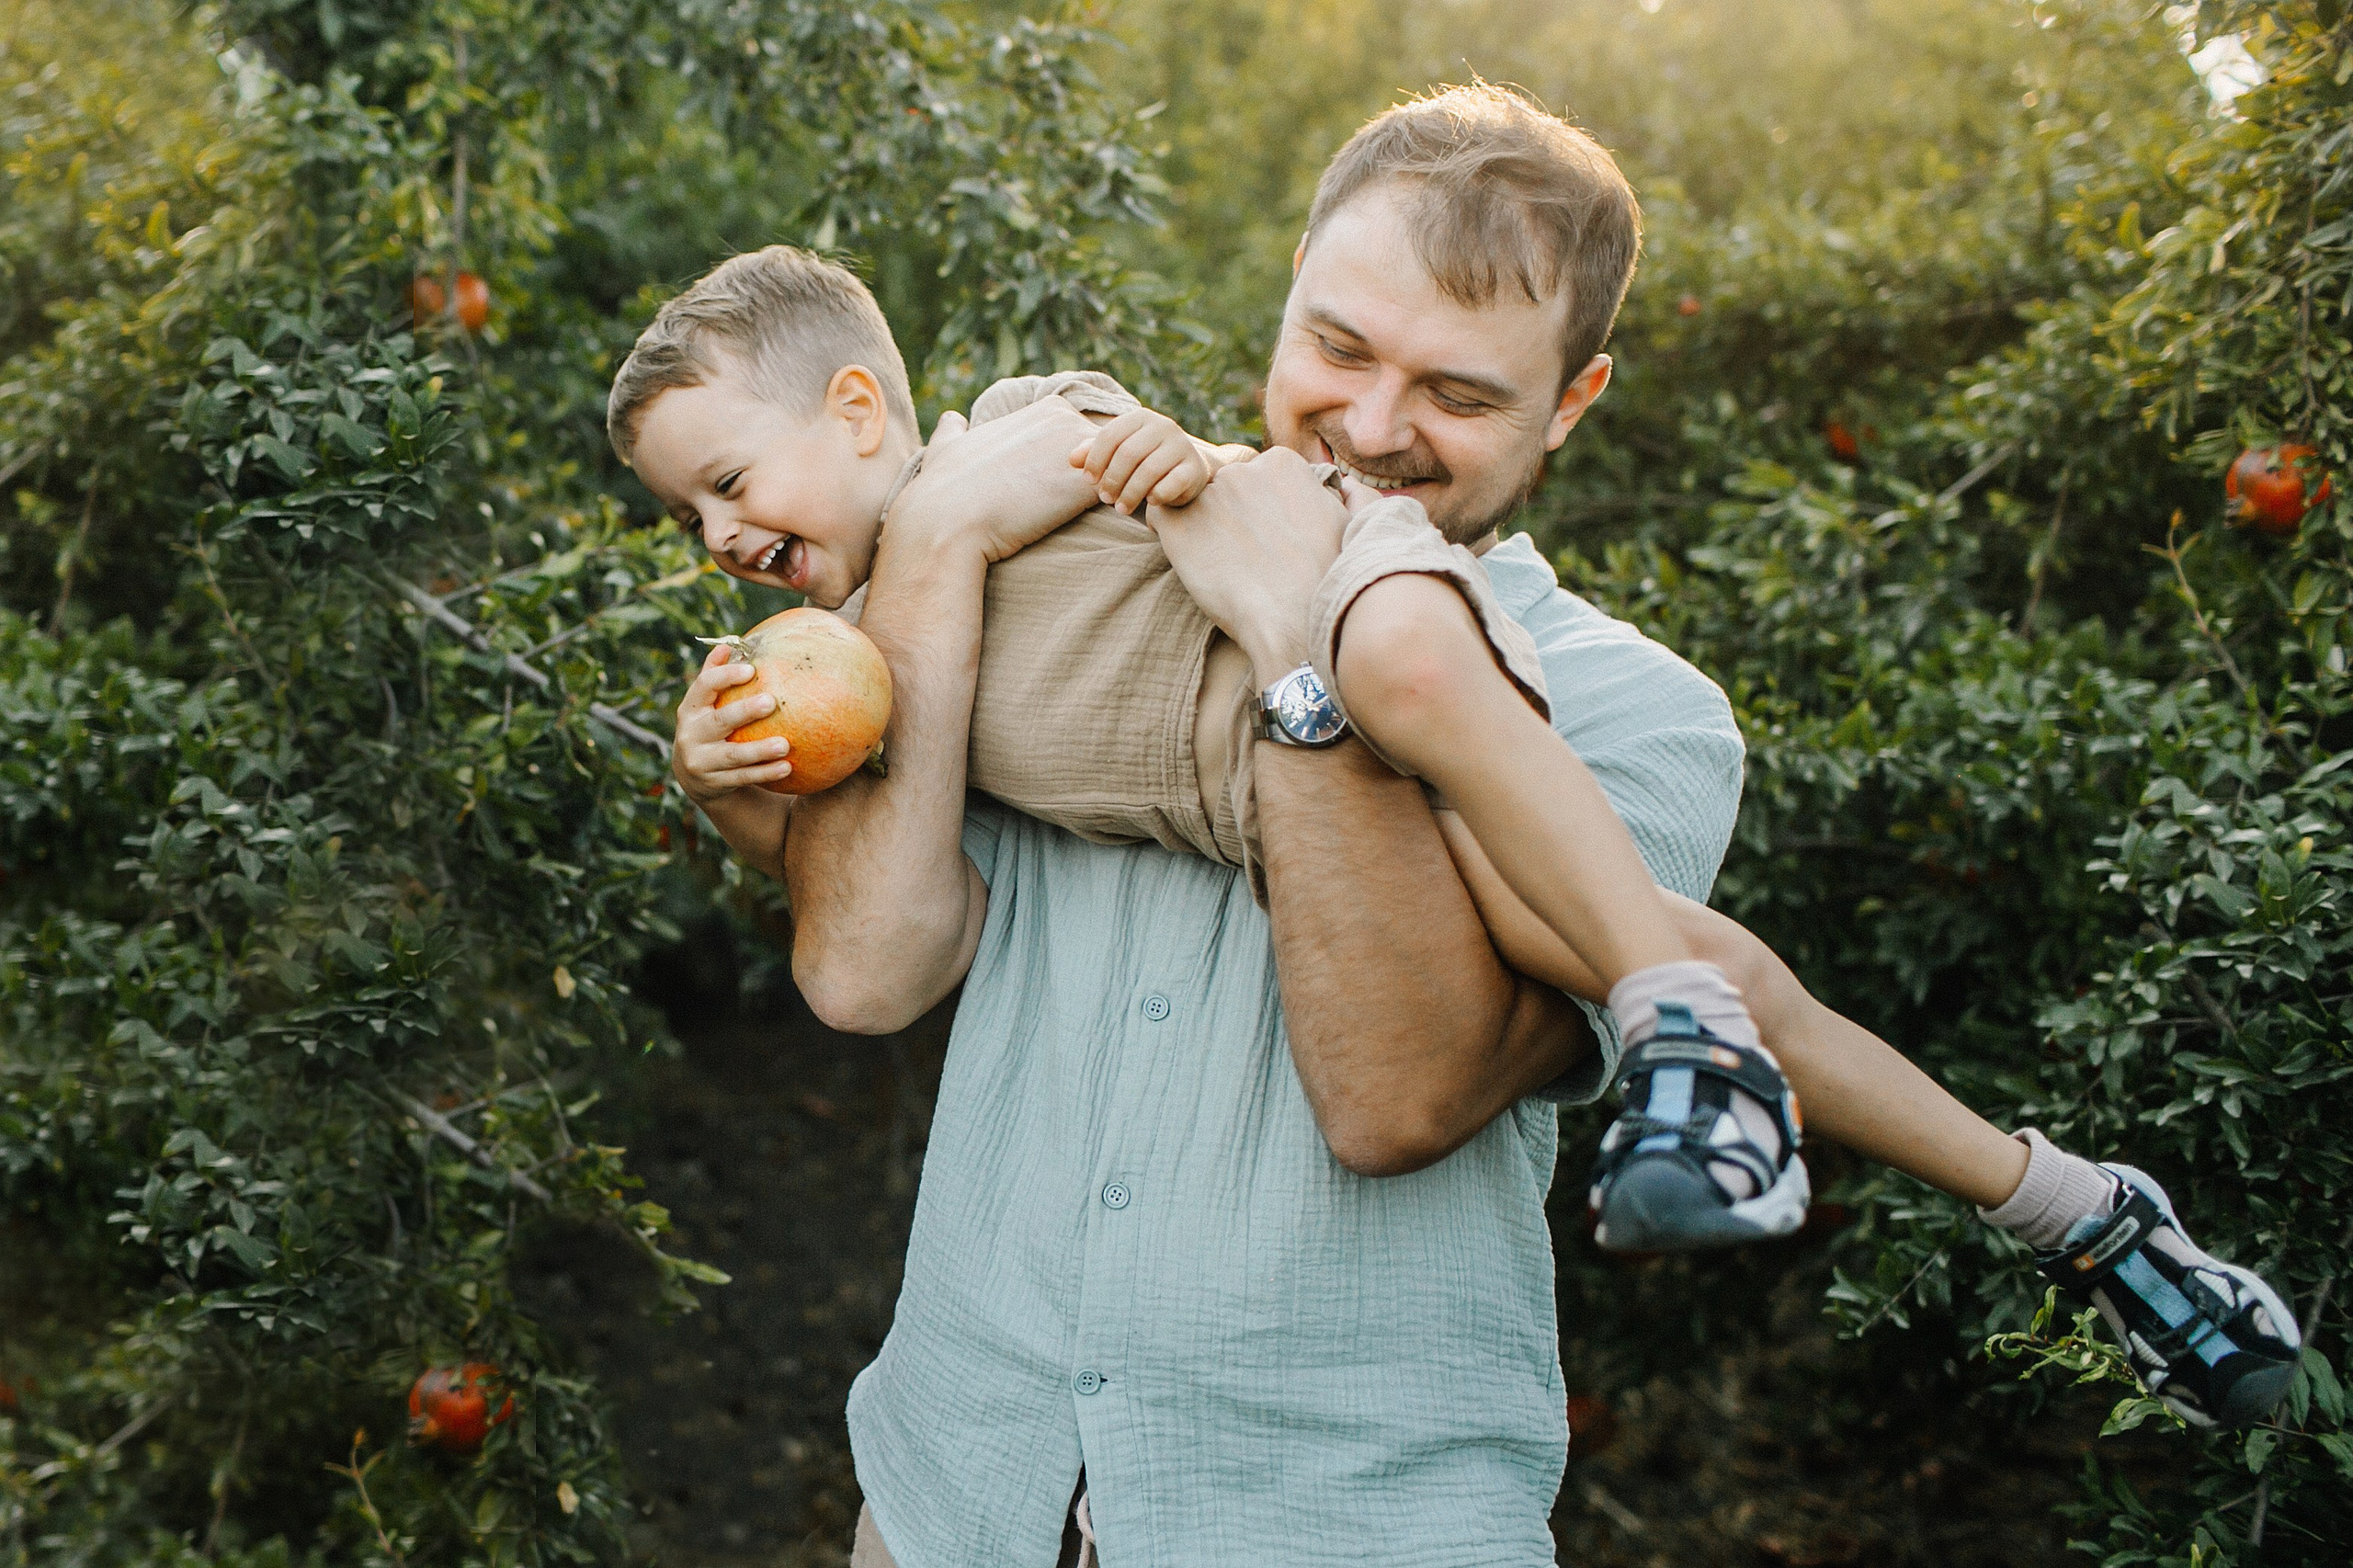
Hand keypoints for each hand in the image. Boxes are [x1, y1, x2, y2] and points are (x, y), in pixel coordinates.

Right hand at [671, 643, 791, 803]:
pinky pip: (743, 778)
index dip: (726, 676)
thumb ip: (715, 676)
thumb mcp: (706, 704)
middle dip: (744, 711)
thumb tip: (727, 644)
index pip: (704, 686)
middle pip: (719, 721)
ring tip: (785, 745)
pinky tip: (787, 767)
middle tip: (771, 702)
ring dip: (760, 750)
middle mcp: (691, 734)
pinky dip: (765, 773)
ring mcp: (701, 761)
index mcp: (691, 709)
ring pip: (733, 755)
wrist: (694, 775)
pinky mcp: (713, 783)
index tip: (752, 670)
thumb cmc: (709, 727)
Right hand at [887, 395, 1101, 563]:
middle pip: (1110, 454)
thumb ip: (954, 431)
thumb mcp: (946, 447)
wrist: (947, 523)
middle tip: (1077, 515)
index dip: (1078, 470)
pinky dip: (1115, 514)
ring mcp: (1081, 449)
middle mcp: (1068, 420)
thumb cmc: (944, 493)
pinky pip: (1121, 496)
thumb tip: (952, 419)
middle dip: (1103, 481)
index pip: (1088, 440)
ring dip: (1112, 496)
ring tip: (1083, 525)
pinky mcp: (1088, 486)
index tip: (1055, 493)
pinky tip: (1088, 532)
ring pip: (1119, 473)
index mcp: (1046, 409)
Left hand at [1069, 407, 1213, 513]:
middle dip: (1112, 479)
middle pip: (1128, 453)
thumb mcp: (1118, 453)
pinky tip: (1149, 503)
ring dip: (1130, 494)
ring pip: (1148, 471)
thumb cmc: (1144, 461)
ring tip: (1120, 508)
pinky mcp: (1194, 468)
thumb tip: (1072, 460)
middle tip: (1105, 499)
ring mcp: (1182, 446)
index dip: (1095, 460)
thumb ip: (1093, 453)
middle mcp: (1164, 426)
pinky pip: (1170, 484)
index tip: (1089, 481)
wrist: (1185, 472)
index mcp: (1141, 417)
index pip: (1111, 435)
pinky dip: (1155, 496)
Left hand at [1146, 446, 1346, 682]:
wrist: (1295, 622)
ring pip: (1193, 505)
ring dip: (1201, 529)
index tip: (1266, 541)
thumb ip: (1331, 494)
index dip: (1256, 513)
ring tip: (1222, 565)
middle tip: (1242, 558)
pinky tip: (1195, 564)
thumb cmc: (1325, 580)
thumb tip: (1338, 482)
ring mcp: (1207, 494)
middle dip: (1228, 518)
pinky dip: (1172, 538)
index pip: (1254, 480)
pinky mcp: (1177, 522)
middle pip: (1224, 490)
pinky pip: (1162, 519)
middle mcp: (1243, 469)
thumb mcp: (1344, 523)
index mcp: (1282, 462)